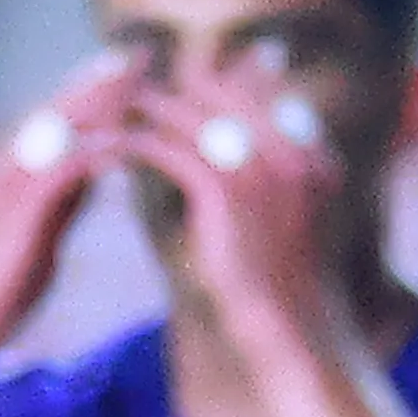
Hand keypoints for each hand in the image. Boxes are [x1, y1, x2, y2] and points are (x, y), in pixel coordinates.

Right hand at [0, 56, 139, 364]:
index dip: (94, 86)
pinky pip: (55, 171)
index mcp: (13, 165)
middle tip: (139, 55)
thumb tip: (96, 163)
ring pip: (54, 130)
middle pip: (57, 108)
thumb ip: (68, 192)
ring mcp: (3, 183)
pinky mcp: (12, 211)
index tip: (134, 66)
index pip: (58, 114)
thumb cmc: (10, 279)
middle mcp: (4, 162)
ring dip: (96, 104)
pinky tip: (120, 145)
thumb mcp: (47, 226)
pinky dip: (88, 154)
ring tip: (134, 84)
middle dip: (99, 80)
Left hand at [117, 54, 345, 356]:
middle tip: (134, 90)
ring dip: (146, 107)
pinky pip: (164, 148)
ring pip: (186, 113)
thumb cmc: (284, 287)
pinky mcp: (221, 187)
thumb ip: (275, 181)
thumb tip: (241, 161)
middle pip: (218, 91)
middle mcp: (288, 147)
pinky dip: (132, 144)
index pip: (253, 93)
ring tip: (113, 109)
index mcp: (310, 152)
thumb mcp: (289, 222)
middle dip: (174, 88)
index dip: (210, 88)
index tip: (176, 90)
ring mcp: (257, 164)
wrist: (290, 328)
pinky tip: (107, 148)